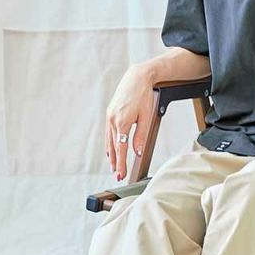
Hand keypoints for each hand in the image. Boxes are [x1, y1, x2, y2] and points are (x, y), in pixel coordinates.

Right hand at [105, 65, 153, 181]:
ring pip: (109, 140)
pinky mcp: (109, 113)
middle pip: (114, 147)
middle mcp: (113, 120)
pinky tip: (110, 150)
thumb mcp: (146, 117)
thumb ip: (140, 136)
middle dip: (116, 162)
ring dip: (111, 154)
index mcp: (122, 122)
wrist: (136, 78)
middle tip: (118, 175)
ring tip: (113, 166)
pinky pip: (108, 133)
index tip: (121, 174)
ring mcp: (109, 116)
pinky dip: (109, 143)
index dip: (121, 163)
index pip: (121, 149)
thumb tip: (137, 152)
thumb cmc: (144, 96)